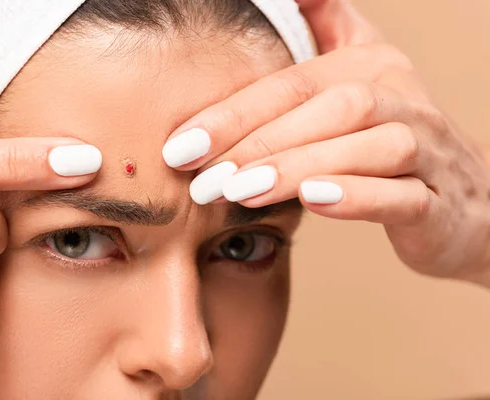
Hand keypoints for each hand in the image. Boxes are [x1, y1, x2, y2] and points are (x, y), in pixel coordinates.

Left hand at [162, 0, 489, 285]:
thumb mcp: (362, 78)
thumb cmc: (390, 141)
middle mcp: (403, 101)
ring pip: (366, 147)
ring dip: (298, 166)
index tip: (181, 146)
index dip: (234, 112)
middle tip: (203, 177)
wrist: (466, 202)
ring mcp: (428, 151)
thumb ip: (327, 30)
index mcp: (372, 69)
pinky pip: (403, 195)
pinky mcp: (439, 202)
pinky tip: (313, 202)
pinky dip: (358, 196)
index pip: (293, 83)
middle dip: (258, 140)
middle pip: (329, 106)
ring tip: (241, 191)